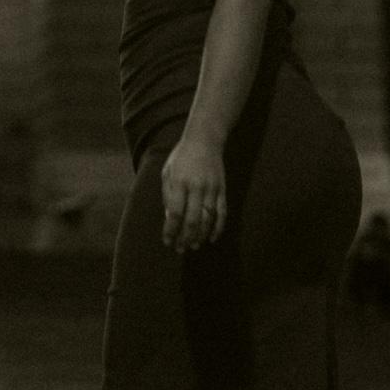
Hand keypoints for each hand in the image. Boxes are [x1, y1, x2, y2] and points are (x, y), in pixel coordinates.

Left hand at [161, 135, 226, 252]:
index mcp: (179, 182)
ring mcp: (211, 189)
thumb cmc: (181, 156)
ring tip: (193, 246)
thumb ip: (167, 195)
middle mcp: (196, 187)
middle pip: (192, 220)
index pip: (175, 213)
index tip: (167, 241)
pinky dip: (218, 228)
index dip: (171, 230)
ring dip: (200, 235)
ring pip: (207, 219)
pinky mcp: (222, 190)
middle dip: (185, 238)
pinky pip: (222, 213)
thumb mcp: (167, 171)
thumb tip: (170, 218)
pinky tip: (211, 238)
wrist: (204, 140)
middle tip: (180, 249)